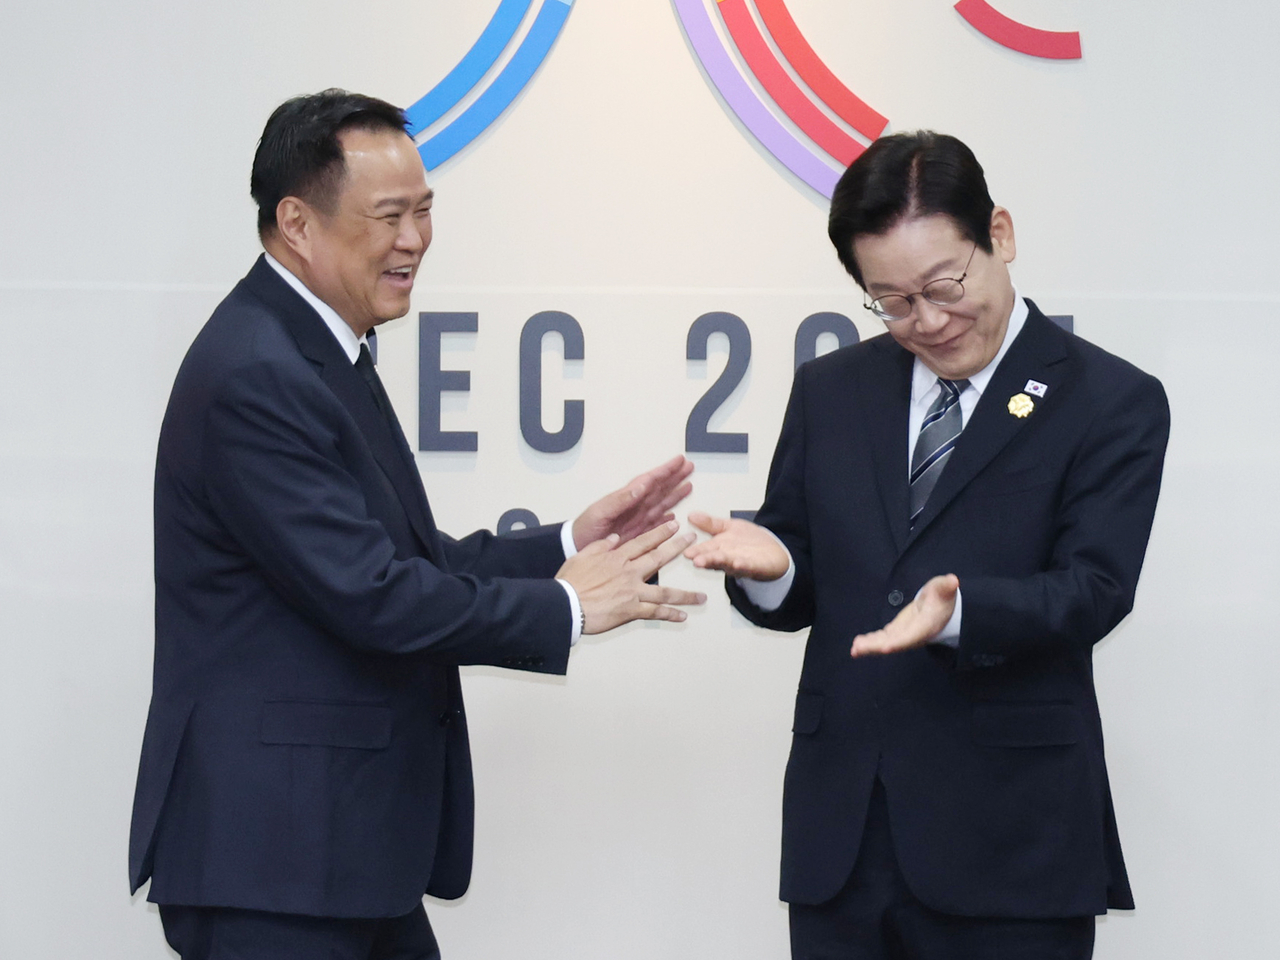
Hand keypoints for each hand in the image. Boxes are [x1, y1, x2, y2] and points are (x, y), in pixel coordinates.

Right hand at [557, 521, 706, 634]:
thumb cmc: (570, 582)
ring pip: (664, 592)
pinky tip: (683, 616)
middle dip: (678, 548)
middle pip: (658, 558)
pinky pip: (655, 612)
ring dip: (685, 594)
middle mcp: (629, 572)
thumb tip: (614, 537)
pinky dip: (670, 614)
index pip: (643, 542)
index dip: (660, 533)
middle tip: (693, 541)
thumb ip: (600, 546)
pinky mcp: (630, 610)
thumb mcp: (581, 556)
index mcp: (616, 558)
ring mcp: (632, 591)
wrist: (566, 604)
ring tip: (701, 596)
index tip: (674, 526)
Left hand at [571, 456, 693, 551]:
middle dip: (674, 477)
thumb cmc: (586, 528)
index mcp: (627, 498)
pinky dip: (667, 521)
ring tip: (688, 485)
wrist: (577, 548)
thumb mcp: (600, 512)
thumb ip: (621, 500)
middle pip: (659, 489)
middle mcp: (635, 507)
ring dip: (674, 495)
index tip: (679, 460)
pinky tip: (675, 517)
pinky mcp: (638, 535)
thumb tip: (642, 485)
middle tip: (689, 466)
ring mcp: (638, 520)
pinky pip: (656, 525)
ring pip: (661, 504)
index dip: (664, 470)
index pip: (650, 480)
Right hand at [683, 512, 789, 581]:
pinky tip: (737, 563)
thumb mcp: (727, 527)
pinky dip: (743, 565)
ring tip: (709, 562)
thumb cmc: (748, 542)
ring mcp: (741, 563)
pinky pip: (748, 567)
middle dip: (706, 560)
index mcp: (719, 549)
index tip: (687, 553)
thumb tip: (691, 515)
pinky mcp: (756, 567)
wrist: (772, 552)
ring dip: (719, 563)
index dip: (697, 552)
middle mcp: (727, 558)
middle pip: (715, 559)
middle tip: (695, 560)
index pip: (705, 550)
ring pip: (728, 564)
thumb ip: (710, 524)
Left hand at [851, 574, 958, 656]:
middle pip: (894, 643)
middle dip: (876, 646)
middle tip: (858, 648)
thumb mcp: (945, 589)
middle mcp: (913, 634)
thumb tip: (953, 580)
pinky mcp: (896, 631)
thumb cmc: (942, 597)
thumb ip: (946, 586)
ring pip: (886, 642)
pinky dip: (870, 642)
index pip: (912, 635)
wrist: (941, 608)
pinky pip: (882, 639)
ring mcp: (903, 634)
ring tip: (855, 649)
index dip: (899, 641)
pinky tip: (857, 644)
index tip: (886, 646)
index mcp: (926, 625)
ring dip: (870, 646)